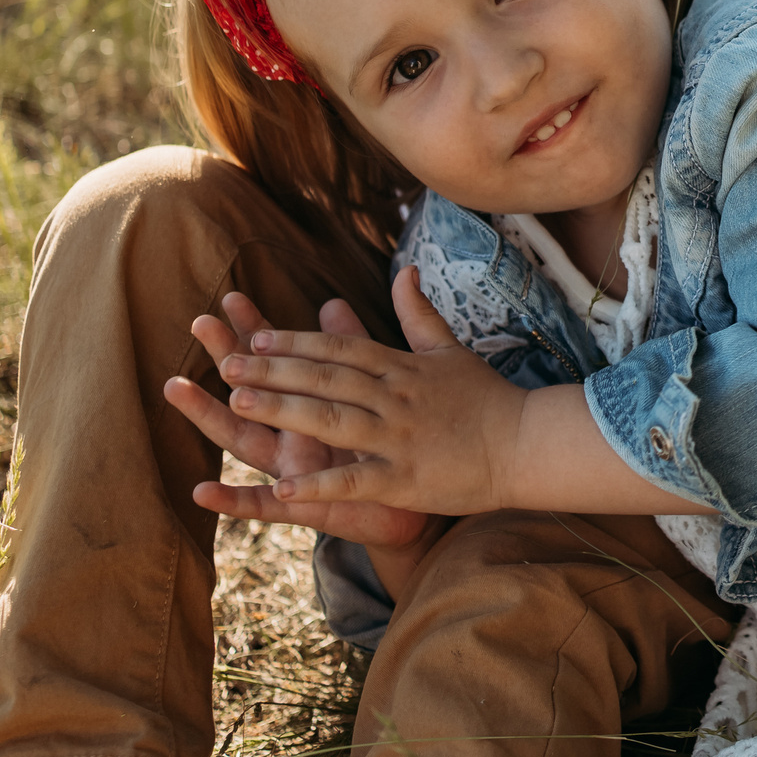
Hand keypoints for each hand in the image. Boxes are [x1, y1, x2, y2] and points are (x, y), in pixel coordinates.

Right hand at [162, 289, 433, 549]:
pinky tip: (201, 492)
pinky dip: (233, 500)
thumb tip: (333, 302)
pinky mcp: (304, 506)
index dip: (257, 329)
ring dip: (210, 415)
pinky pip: (264, 505)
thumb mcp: (370, 393)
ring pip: (244, 440)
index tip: (233, 297)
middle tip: (199, 322)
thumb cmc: (383, 448)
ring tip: (177, 387)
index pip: (279, 359)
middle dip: (227, 356)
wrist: (412, 507)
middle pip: (252, 390)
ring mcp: (293, 470)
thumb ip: (353, 352)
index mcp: (311, 402)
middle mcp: (293, 433)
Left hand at [192, 267, 533, 519]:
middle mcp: (396, 397)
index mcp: (402, 368)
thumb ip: (419, 314)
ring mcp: (399, 437)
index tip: (257, 334)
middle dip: (275, 367)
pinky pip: (355, 479)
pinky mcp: (406, 479)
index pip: (341, 348)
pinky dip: (318, 482)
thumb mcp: (451, 350)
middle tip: (229, 360)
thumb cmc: (487, 399)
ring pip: (332, 418)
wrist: (527, 444)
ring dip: (284, 408)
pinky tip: (282, 486)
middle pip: (327, 376)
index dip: (297, 340)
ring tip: (241, 399)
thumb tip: (404, 270)